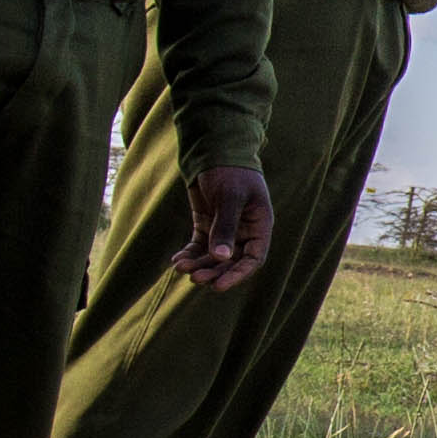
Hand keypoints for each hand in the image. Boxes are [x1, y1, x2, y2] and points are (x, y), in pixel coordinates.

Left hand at [174, 166, 276, 291]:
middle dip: (213, 271)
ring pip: (213, 256)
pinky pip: (199, 245)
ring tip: (181, 267)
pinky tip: (177, 259)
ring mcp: (225, 229)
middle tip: (195, 278)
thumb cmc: (231, 172)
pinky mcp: (207, 224)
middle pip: (231, 261)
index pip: (253, 258)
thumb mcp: (230, 198)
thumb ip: (226, 227)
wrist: (215, 151)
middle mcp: (244, 231)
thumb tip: (221, 257)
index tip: (218, 286)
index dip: (237, 274)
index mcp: (259, 225)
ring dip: (199, 264)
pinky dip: (189, 254)